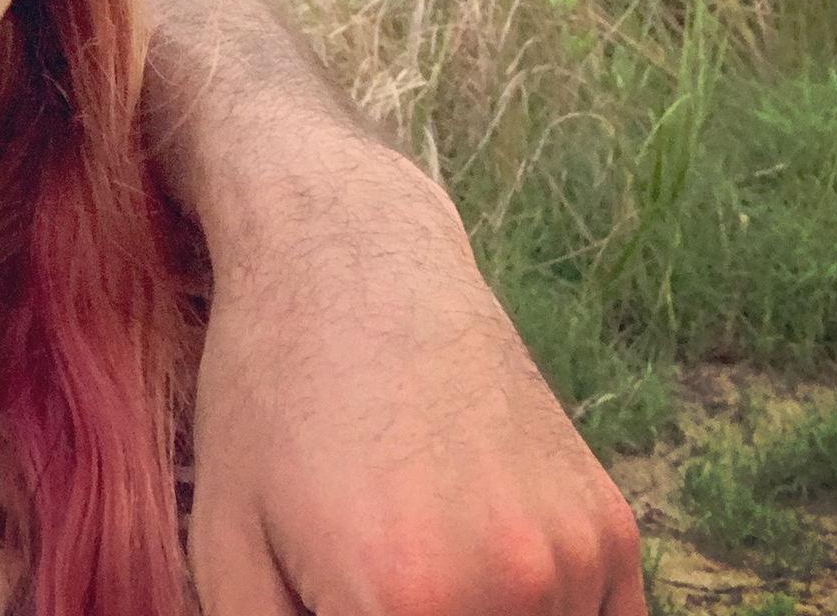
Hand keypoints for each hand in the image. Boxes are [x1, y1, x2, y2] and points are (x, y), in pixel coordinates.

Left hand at [185, 136, 643, 615]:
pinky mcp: (610, 529)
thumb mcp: (226, 542)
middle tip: (376, 588)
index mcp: (396, 603)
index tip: (347, 615)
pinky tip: (473, 574)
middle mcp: (506, 586)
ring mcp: (572, 558)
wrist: (351, 257)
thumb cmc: (266, 395)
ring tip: (415, 568)